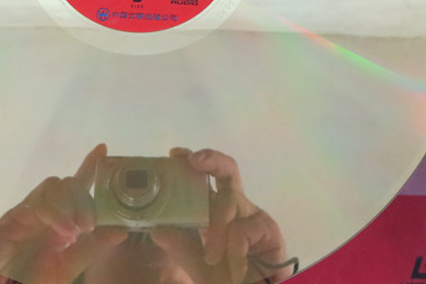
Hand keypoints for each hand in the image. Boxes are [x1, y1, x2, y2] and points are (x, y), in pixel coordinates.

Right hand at [0, 144, 127, 283]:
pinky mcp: (13, 217)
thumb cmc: (31, 280)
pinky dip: (55, 214)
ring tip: (76, 232)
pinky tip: (64, 232)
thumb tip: (122, 230)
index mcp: (62, 220)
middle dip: (84, 199)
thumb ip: (92, 248)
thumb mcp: (68, 267)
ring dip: (70, 205)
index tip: (103, 149)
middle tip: (90, 226)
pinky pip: (38, 203)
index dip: (89, 167)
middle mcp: (48, 211)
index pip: (78, 187)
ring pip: (55, 186)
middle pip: (70, 183)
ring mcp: (30, 211)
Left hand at [151, 149, 294, 283]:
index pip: (205, 179)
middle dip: (211, 160)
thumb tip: (156, 228)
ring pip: (229, 201)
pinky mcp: (269, 229)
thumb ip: (181, 246)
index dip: (193, 162)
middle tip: (193, 161)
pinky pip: (243, 228)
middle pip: (227, 170)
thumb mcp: (198, 264)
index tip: (176, 154)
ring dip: (217, 228)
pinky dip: (235, 248)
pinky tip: (236, 266)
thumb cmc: (228, 278)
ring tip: (211, 257)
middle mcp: (235, 207)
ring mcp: (253, 216)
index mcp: (216, 211)